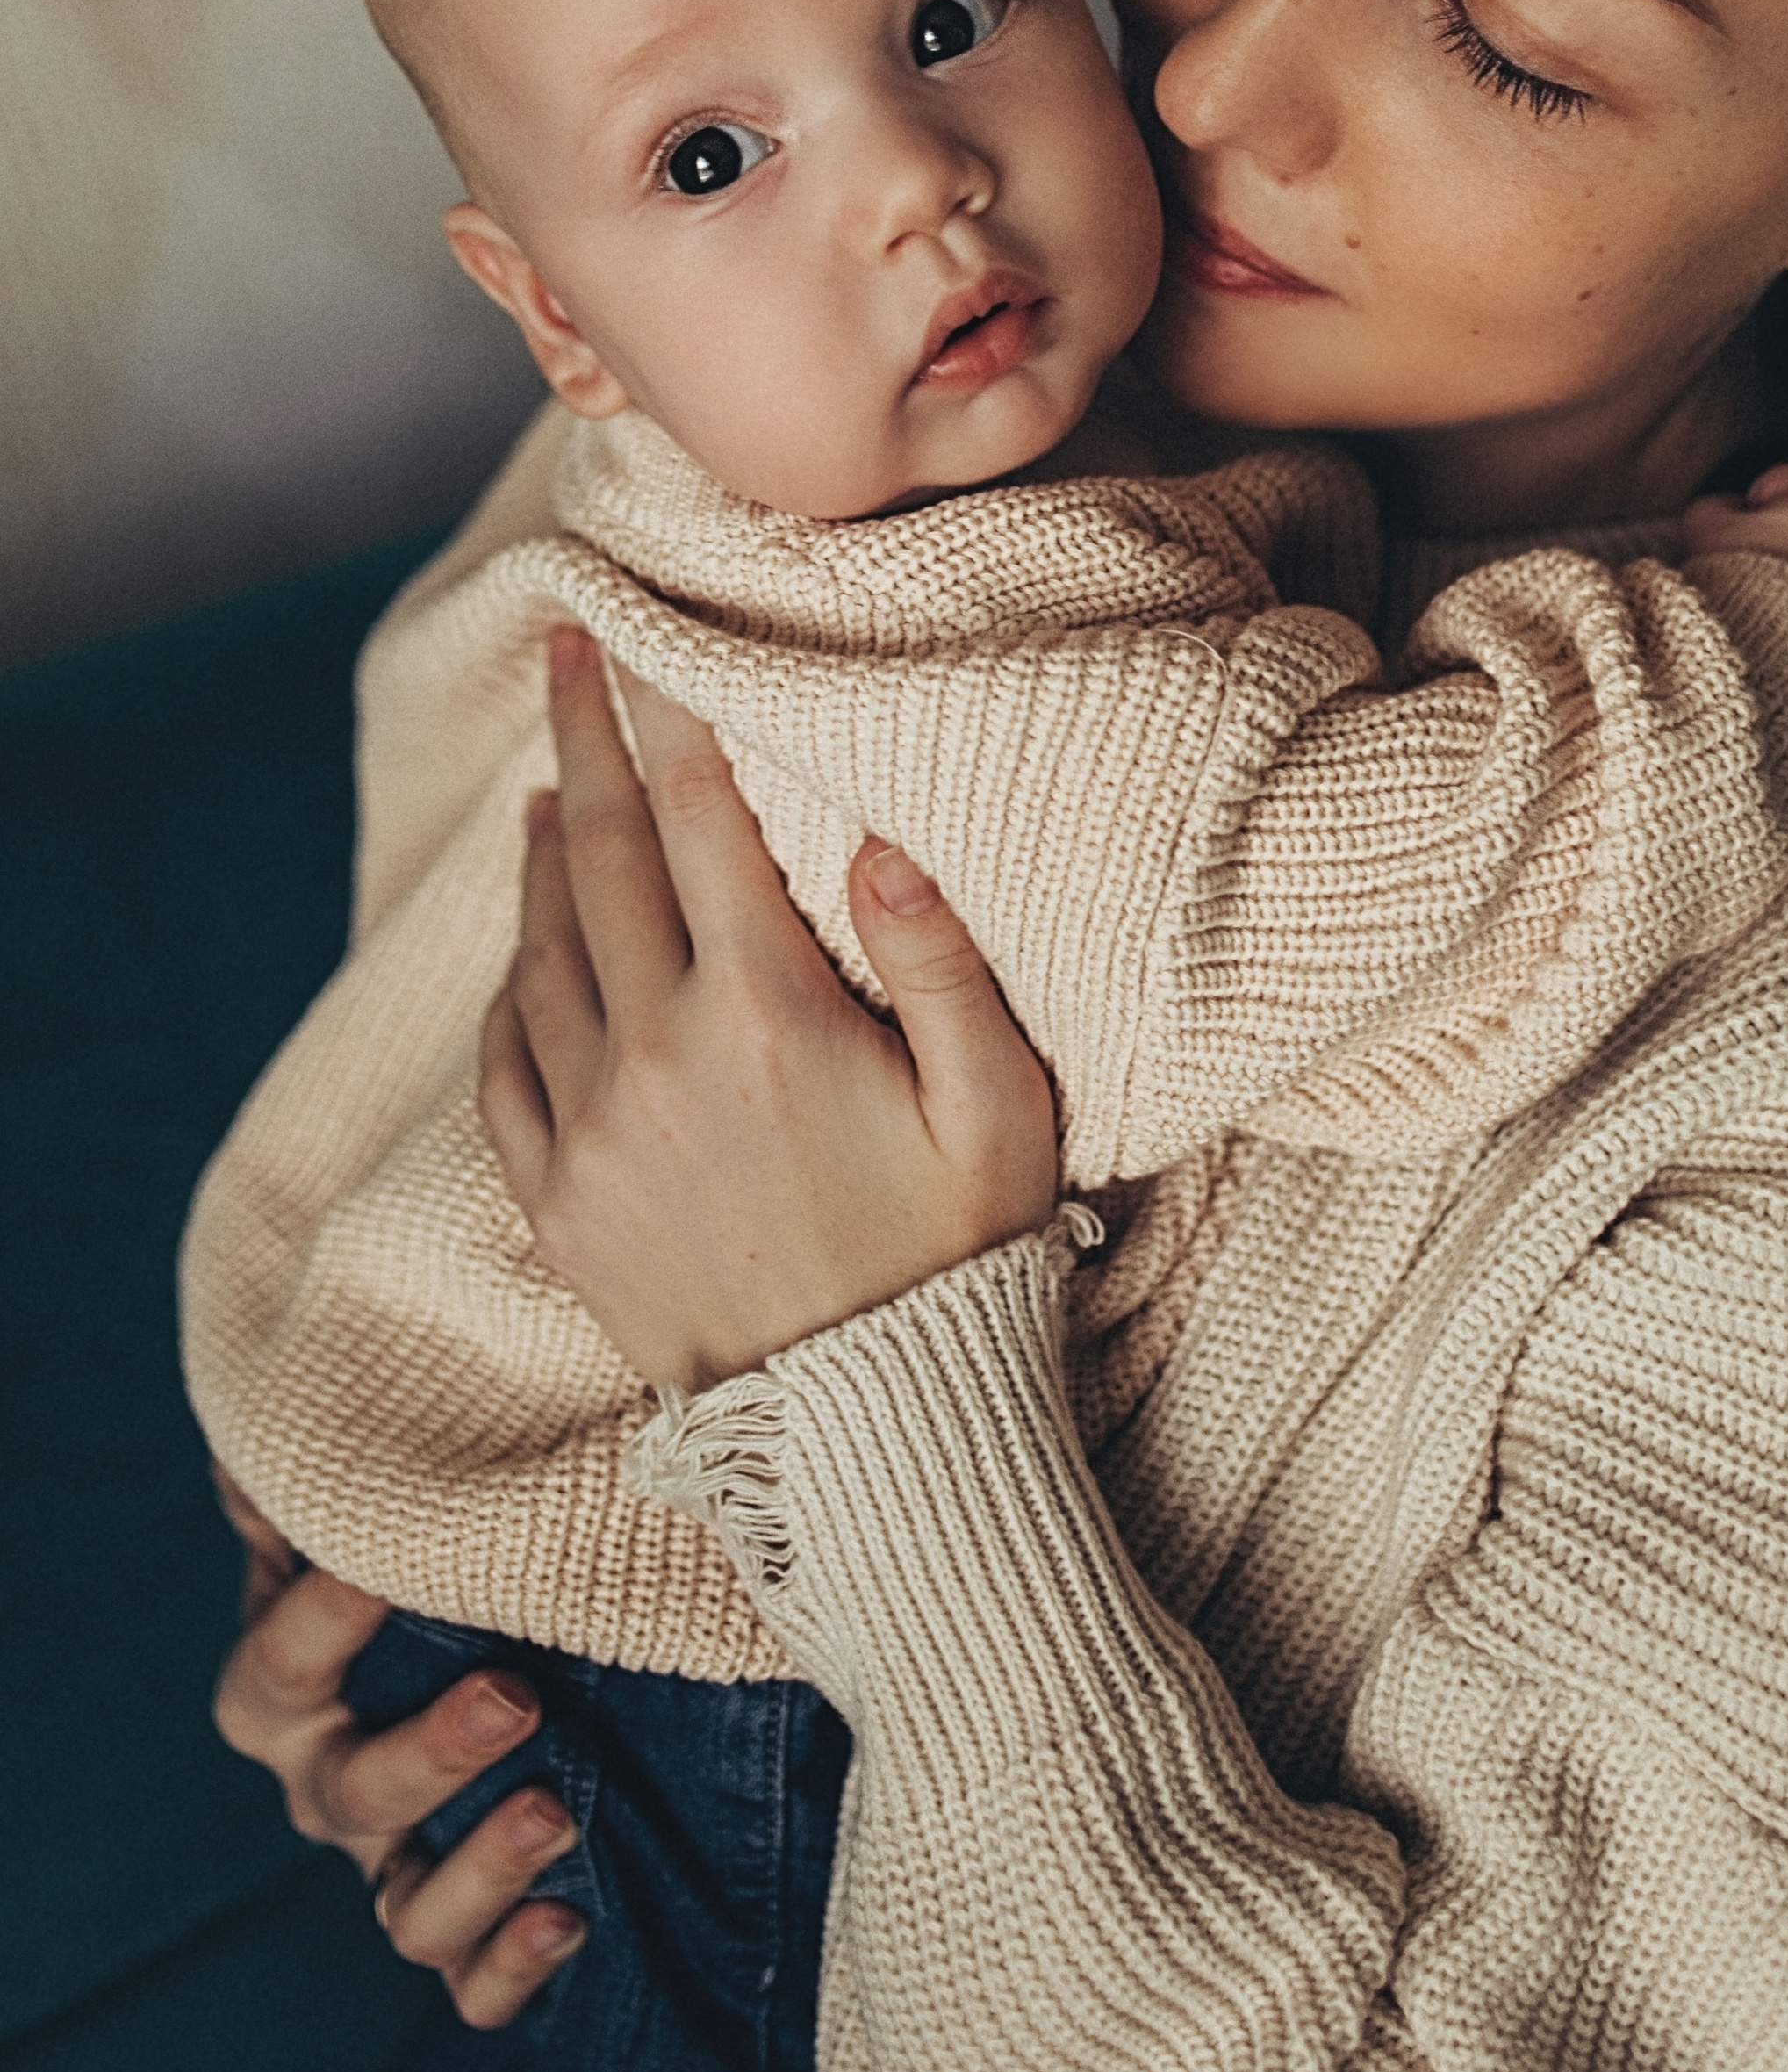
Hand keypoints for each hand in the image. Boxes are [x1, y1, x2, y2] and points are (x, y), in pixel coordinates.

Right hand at [209, 1466, 585, 2027]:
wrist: (498, 1679)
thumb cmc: (417, 1586)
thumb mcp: (376, 1526)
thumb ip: (330, 1479)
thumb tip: (280, 1408)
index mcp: (290, 1693)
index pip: (281, 1662)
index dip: (322, 1619)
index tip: (382, 1565)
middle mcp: (331, 1789)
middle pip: (352, 1796)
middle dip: (431, 1753)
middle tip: (519, 1696)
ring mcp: (394, 1869)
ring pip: (406, 1912)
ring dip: (480, 1873)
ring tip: (558, 1813)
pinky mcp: (465, 1933)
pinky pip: (469, 1988)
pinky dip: (512, 1968)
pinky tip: (572, 1918)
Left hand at [477, 629, 1058, 1392]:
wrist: (868, 1433)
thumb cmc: (958, 1256)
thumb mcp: (996, 1106)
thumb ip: (941, 962)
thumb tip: (878, 835)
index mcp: (768, 1013)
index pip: (704, 820)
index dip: (673, 715)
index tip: (648, 638)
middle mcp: (661, 1056)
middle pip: (605, 856)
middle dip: (584, 741)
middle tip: (564, 652)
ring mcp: (594, 1132)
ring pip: (542, 953)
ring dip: (545, 855)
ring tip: (551, 791)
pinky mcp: (560, 1202)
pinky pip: (508, 1065)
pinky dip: (510, 988)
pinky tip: (527, 951)